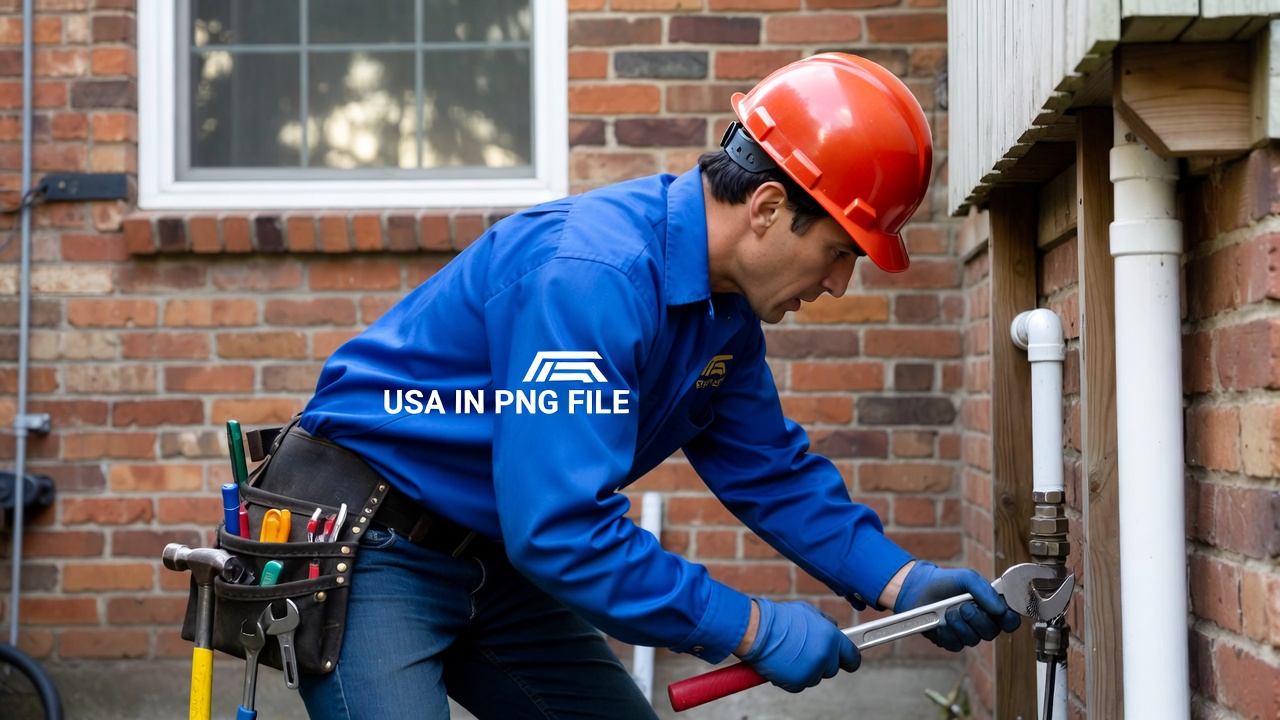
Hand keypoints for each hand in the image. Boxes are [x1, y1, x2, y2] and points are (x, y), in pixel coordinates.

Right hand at [738, 598, 860, 692]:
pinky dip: (793, 676)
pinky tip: (784, 662)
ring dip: (808, 669)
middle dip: (823, 662)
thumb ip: (826, 624)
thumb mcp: (809, 612)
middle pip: (833, 668)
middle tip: (806, 650)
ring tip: (791, 653)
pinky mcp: (797, 683)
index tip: (848, 660)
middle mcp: (824, 656)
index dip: (850, 659)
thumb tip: (835, 630)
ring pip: (816, 676)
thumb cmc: (780, 618)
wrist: (757, 631)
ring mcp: (811, 672)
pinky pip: (801, 683)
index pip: (852, 656)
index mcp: (831, 638)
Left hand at [894, 561, 1020, 651]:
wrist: (919, 589)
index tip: (1001, 614)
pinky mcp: (951, 641)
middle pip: (991, 632)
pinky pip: (956, 644)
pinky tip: (942, 622)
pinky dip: (948, 632)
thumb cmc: (946, 582)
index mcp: (990, 607)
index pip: (1009, 621)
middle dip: (977, 619)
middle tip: (964, 607)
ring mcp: (966, 633)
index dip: (1009, 621)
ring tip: (949, 611)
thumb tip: (1001, 609)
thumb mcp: (967, 578)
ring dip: (961, 625)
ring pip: (973, 640)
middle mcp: (981, 623)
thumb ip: (985, 591)